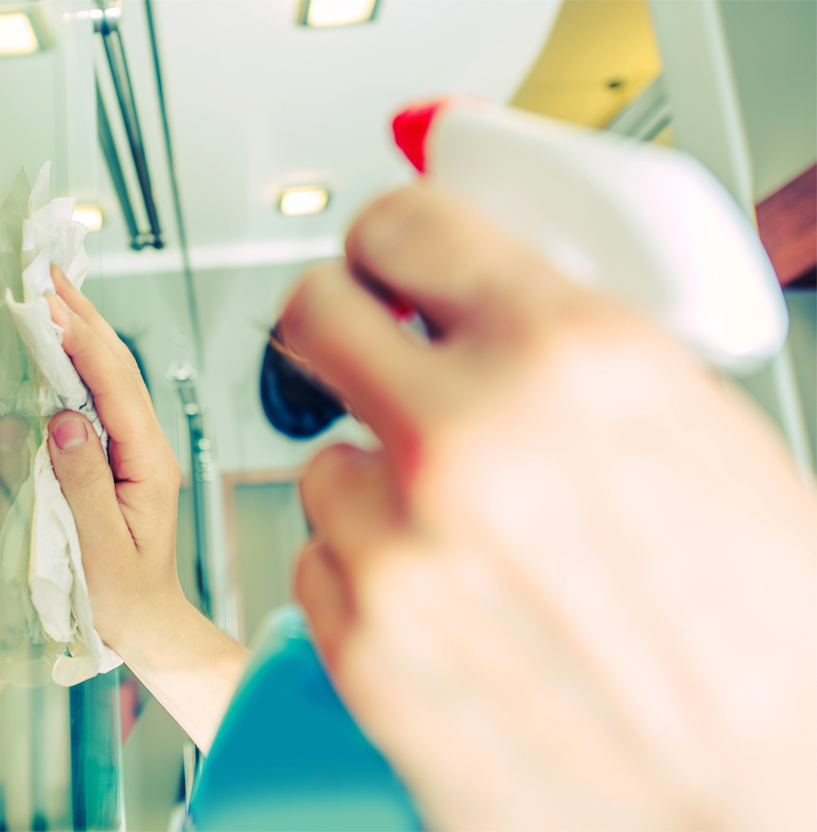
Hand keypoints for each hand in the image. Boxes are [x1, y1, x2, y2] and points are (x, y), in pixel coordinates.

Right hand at [43, 267, 248, 750]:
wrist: (146, 627)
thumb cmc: (121, 601)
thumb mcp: (99, 552)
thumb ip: (81, 484)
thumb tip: (61, 419)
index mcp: (148, 464)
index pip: (115, 385)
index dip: (79, 338)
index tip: (45, 302)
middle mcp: (147, 445)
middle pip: (116, 364)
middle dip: (79, 314)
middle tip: (40, 272)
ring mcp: (135, 447)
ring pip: (108, 374)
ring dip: (77, 329)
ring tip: (43, 291)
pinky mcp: (118, 455)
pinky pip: (97, 395)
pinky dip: (74, 361)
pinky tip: (52, 343)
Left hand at [283, 186, 816, 829]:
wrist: (765, 797)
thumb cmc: (764, 632)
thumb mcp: (698, 424)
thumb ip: (569, 339)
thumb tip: (481, 285)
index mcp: (571, 359)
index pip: (404, 226)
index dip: (391, 237)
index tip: (386, 258)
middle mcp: (468, 444)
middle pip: (317, 317)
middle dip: (345, 322)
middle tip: (371, 347)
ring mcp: (402, 552)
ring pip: (323, 462)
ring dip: (378, 482)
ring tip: (467, 532)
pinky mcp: (363, 647)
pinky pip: (320, 561)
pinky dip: (368, 571)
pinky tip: (448, 600)